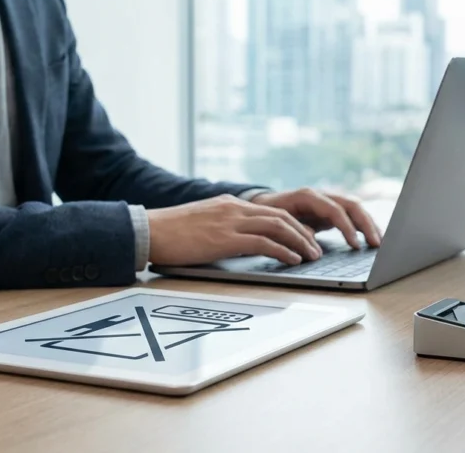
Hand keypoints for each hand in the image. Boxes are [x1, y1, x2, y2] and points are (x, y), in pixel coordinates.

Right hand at [147, 195, 321, 266]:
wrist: (148, 230)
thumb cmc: (169, 233)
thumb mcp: (202, 224)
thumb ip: (223, 228)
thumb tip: (238, 243)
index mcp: (229, 204)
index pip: (270, 211)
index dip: (292, 224)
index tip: (304, 237)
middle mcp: (234, 209)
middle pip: (280, 216)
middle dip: (302, 232)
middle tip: (316, 247)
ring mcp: (230, 222)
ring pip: (277, 226)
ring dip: (299, 241)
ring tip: (311, 255)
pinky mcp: (225, 239)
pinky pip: (263, 243)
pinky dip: (283, 250)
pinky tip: (293, 260)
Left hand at [250, 188, 381, 248]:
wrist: (262, 205)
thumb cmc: (267, 215)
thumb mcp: (276, 222)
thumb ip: (293, 229)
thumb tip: (311, 242)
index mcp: (308, 196)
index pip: (334, 210)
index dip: (347, 228)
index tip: (355, 246)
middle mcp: (321, 195)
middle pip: (351, 204)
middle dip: (366, 224)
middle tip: (376, 244)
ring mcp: (328, 201)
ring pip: (355, 208)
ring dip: (369, 224)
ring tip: (380, 243)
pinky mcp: (331, 210)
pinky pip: (352, 215)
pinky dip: (364, 226)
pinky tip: (373, 238)